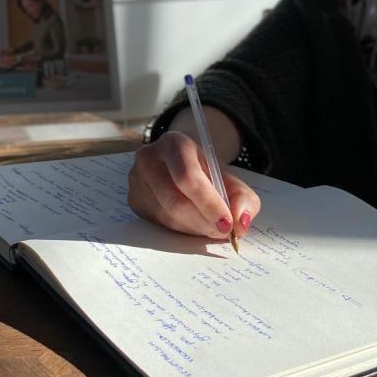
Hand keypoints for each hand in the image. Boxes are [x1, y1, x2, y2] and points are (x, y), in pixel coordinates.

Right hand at [128, 131, 259, 239]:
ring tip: (211, 228)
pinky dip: (180, 230)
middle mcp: (148, 158)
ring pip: (166, 216)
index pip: (187, 176)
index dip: (208, 203)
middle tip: (223, 233)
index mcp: (174, 144)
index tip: (227, 224)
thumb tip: (240, 222)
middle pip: (174, 200)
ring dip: (194, 229)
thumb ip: (242, 198)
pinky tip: (193, 224)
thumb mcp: (230, 178)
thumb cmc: (206, 172)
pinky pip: (158, 224)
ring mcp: (136, 180)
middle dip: (203, 222)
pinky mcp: (133, 200)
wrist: (182, 164)